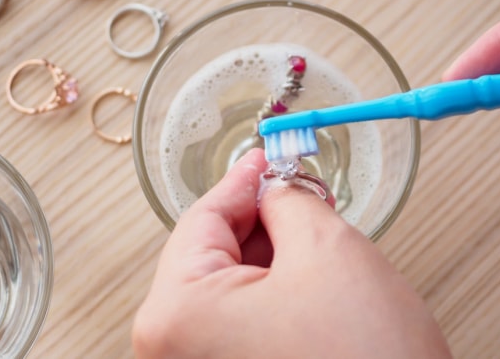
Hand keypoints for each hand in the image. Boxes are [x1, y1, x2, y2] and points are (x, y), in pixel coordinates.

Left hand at [133, 149, 450, 358]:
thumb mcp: (326, 249)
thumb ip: (289, 200)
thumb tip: (277, 186)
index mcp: (176, 313)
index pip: (201, 219)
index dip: (242, 181)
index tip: (264, 160)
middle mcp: (173, 349)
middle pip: (210, 254)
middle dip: (258, 219)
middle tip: (296, 193)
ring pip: (227, 286)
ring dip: (267, 254)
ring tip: (310, 238)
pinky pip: (239, 318)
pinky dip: (270, 290)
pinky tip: (305, 279)